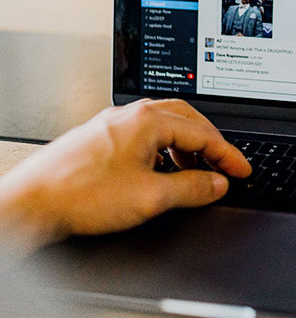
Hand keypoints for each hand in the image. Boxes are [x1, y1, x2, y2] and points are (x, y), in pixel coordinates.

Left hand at [0, 99, 250, 254]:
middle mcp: (131, 115)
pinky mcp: (101, 138)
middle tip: (225, 164)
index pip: (202, 133)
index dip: (227, 155)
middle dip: (210, 143)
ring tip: (196, 171)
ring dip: (186, 146)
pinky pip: (144, 135)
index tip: (242, 170)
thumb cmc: (81, 194)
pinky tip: (161, 171)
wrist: (31, 202)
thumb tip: (217, 183)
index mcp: (148, 120)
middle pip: (186, 120)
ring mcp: (113, 124)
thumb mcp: (151, 197)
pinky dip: (164, 149)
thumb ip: (193, 188)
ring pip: (164, 126)